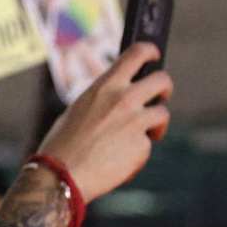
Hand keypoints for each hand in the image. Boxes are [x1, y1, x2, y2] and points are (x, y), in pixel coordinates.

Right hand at [34, 42, 171, 201]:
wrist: (61, 175)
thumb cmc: (63, 144)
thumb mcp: (79, 109)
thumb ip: (104, 99)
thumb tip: (124, 97)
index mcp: (105, 85)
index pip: (137, 53)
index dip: (151, 51)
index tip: (154, 56)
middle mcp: (124, 99)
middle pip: (163, 80)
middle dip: (165, 89)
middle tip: (159, 98)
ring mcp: (136, 122)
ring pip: (162, 113)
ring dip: (156, 124)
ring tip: (141, 136)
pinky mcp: (142, 146)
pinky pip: (147, 144)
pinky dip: (137, 151)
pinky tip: (119, 159)